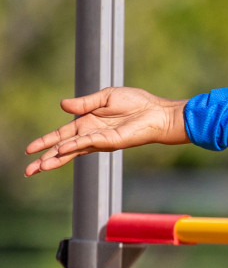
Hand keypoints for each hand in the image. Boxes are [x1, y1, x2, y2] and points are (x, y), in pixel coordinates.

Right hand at [24, 88, 188, 176]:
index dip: (45, 142)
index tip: (29, 150)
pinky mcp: (111, 141)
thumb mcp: (106, 97)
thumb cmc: (137, 103)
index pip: (62, 135)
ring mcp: (100, 140)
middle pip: (63, 148)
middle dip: (45, 158)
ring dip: (56, 158)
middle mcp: (91, 134)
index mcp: (87, 124)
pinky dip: (74, 146)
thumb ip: (84, 103)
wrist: (158, 112)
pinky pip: (88, 143)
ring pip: (73, 151)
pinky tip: (61, 151)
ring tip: (39, 167)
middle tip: (28, 171)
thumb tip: (62, 105)